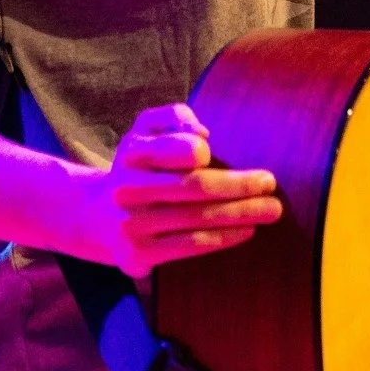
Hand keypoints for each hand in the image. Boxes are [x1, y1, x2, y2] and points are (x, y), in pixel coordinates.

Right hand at [77, 103, 280, 279]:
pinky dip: (223, 238)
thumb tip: (202, 133)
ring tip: (271, 210)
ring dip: (240, 214)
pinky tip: (245, 230)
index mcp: (133, 152)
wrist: (98, 215)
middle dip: (240, 187)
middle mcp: (127, 187)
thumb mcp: (147, 130)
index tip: (240, 155)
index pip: (178, 150)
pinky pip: (189, 245)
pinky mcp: (137, 254)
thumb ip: (173, 117)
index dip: (209, 154)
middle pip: (195, 187)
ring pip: (197, 219)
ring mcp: (130, 223)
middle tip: (271, 185)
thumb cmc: (141, 165)